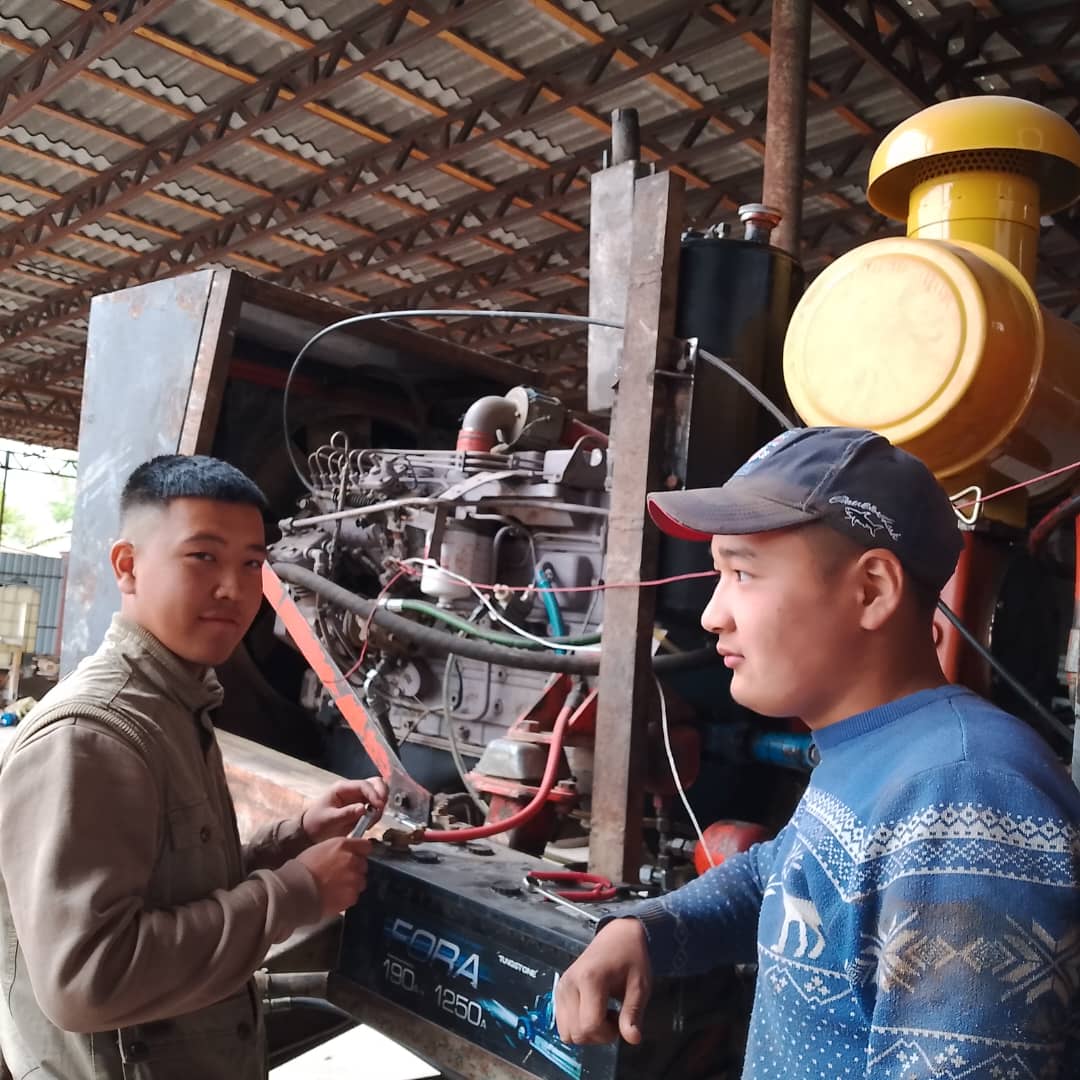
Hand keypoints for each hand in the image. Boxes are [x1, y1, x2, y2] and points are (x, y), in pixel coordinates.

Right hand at [296, 836, 371, 916]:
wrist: (295, 890)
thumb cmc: (301, 869)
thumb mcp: (320, 849)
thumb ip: (338, 850)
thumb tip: (346, 853)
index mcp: (343, 845)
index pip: (366, 846)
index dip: (361, 852)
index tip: (358, 857)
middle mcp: (351, 860)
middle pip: (364, 864)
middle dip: (355, 870)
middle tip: (341, 875)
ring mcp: (353, 878)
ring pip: (361, 881)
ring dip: (353, 884)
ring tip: (337, 888)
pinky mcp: (352, 895)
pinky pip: (355, 896)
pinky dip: (347, 897)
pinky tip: (335, 897)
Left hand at [301, 777, 387, 844]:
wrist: (310, 833)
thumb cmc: (316, 823)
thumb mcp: (329, 819)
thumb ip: (346, 813)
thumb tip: (363, 809)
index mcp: (342, 788)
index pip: (363, 785)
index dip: (374, 793)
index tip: (379, 806)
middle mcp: (352, 790)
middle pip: (374, 783)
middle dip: (382, 794)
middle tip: (381, 809)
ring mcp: (358, 798)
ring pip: (378, 793)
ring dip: (380, 804)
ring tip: (373, 819)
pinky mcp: (361, 807)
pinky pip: (375, 806)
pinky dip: (377, 813)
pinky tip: (370, 823)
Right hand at [555, 918, 651, 1045]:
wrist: (618, 935)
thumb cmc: (631, 957)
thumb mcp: (640, 985)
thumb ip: (633, 1013)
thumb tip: (633, 1039)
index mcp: (589, 979)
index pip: (590, 1026)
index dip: (608, 1034)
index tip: (621, 1020)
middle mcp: (570, 983)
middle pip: (577, 1033)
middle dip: (599, 1035)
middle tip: (614, 1017)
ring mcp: (561, 987)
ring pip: (566, 1033)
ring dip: (586, 1032)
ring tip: (602, 1014)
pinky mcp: (559, 990)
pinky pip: (563, 1024)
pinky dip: (578, 1026)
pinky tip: (592, 1011)